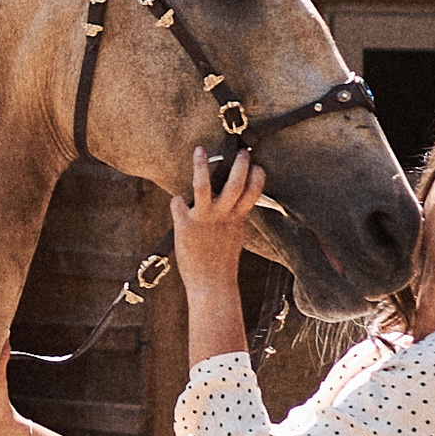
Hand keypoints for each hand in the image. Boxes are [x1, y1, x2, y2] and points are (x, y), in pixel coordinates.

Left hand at [169, 145, 266, 308]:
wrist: (211, 285)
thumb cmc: (222, 262)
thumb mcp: (235, 236)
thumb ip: (234, 217)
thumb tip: (234, 204)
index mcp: (237, 219)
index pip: (253, 192)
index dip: (257, 177)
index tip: (258, 164)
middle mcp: (222, 216)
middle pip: (235, 183)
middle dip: (239, 165)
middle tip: (241, 152)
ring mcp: (203, 219)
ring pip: (203, 185)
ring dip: (201, 166)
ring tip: (200, 150)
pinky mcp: (184, 226)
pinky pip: (177, 203)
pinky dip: (176, 201)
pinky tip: (177, 202)